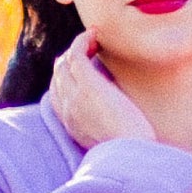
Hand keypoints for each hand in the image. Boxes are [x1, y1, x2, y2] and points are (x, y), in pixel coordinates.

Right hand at [50, 33, 153, 149]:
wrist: (134, 156)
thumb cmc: (132, 151)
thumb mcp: (112, 139)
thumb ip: (105, 124)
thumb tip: (115, 111)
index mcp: (71, 125)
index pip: (57, 94)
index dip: (66, 76)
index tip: (84, 68)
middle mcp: (67, 111)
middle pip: (58, 75)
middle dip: (71, 57)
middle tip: (92, 49)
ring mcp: (74, 97)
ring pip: (64, 62)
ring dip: (78, 46)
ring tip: (95, 39)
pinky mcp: (88, 86)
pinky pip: (76, 54)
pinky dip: (83, 41)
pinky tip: (95, 36)